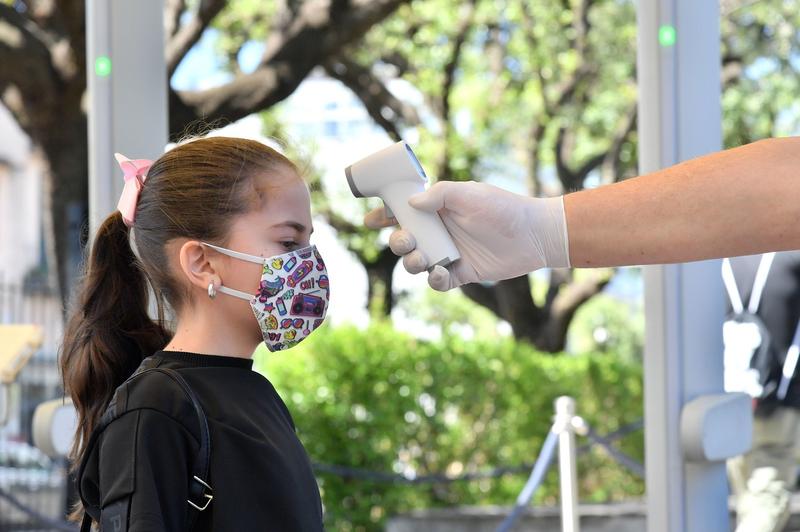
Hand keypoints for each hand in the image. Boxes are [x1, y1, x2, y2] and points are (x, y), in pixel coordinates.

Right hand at [365, 181, 570, 290]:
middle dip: (397, 242)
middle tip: (406, 241)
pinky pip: (438, 282)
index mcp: (438, 209)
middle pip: (405, 240)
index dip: (385, 216)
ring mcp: (449, 253)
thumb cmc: (503, 208)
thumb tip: (411, 203)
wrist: (534, 234)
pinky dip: (433, 280)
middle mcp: (440, 232)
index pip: (404, 212)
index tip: (371, 220)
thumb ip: (439, 195)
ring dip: (411, 262)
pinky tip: (440, 273)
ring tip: (422, 259)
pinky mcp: (461, 273)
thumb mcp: (469, 193)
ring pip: (416, 263)